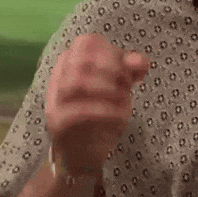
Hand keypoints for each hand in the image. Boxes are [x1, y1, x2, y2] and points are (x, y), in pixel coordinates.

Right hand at [45, 33, 149, 173]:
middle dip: (111, 68)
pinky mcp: (58, 123)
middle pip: (81, 58)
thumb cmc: (101, 116)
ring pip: (75, 82)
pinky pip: (78, 111)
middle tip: (127, 84)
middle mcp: (59, 78)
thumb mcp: (118, 88)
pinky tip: (120, 116)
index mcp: (71, 64)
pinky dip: (104, 111)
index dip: (112, 51)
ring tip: (124, 98)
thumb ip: (129, 71)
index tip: (129, 69)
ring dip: (107, 88)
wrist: (82, 155)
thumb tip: (142, 61)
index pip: (87, 41)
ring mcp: (55, 101)